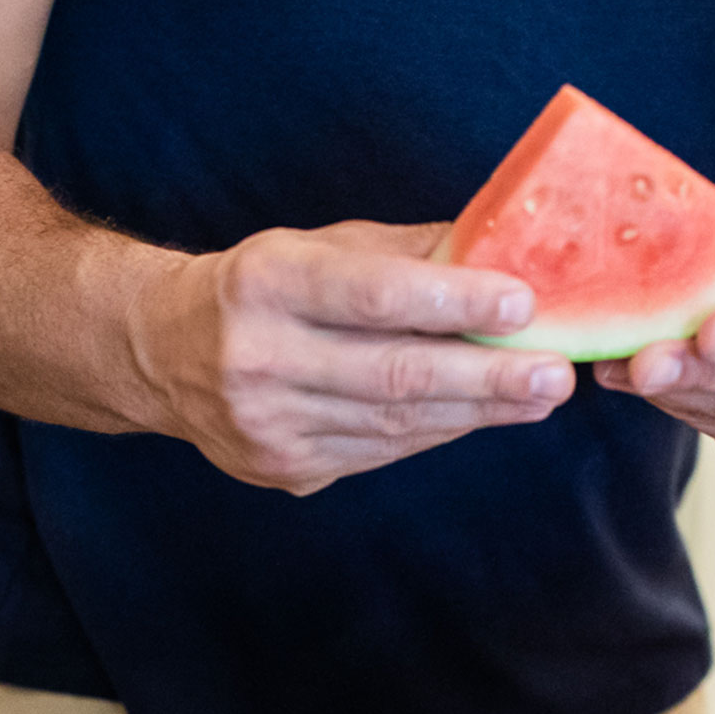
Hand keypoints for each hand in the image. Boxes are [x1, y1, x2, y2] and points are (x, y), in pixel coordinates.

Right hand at [129, 220, 574, 494]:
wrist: (159, 353)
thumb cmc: (257, 287)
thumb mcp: (314, 246)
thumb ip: (401, 252)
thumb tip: (498, 250)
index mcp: (267, 284)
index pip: (375, 296)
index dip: (454, 302)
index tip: (522, 303)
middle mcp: (260, 358)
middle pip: (394, 374)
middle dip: (487, 376)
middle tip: (554, 374)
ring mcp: (267, 423)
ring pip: (393, 422)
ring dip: (477, 411)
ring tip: (537, 397)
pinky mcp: (281, 467)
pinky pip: (378, 451)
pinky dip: (437, 431)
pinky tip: (480, 415)